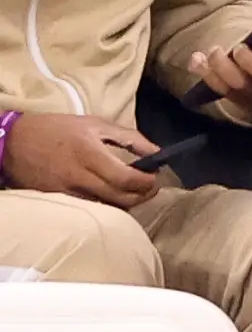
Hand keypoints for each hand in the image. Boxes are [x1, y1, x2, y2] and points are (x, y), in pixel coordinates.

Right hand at [0, 113, 159, 207]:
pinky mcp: (60, 200)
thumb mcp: (95, 124)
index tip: (155, 177)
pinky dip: (108, 205)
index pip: (126, 178)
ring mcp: (68, 192)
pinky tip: (114, 195)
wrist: (13, 142)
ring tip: (135, 191)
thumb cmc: (57, 129)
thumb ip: (130, 137)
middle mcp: (80, 176)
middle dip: (143, 196)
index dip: (147, 182)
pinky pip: (91, 208)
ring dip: (128, 202)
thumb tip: (157, 152)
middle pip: (121, 198)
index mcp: (90, 154)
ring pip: (108, 207)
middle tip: (151, 188)